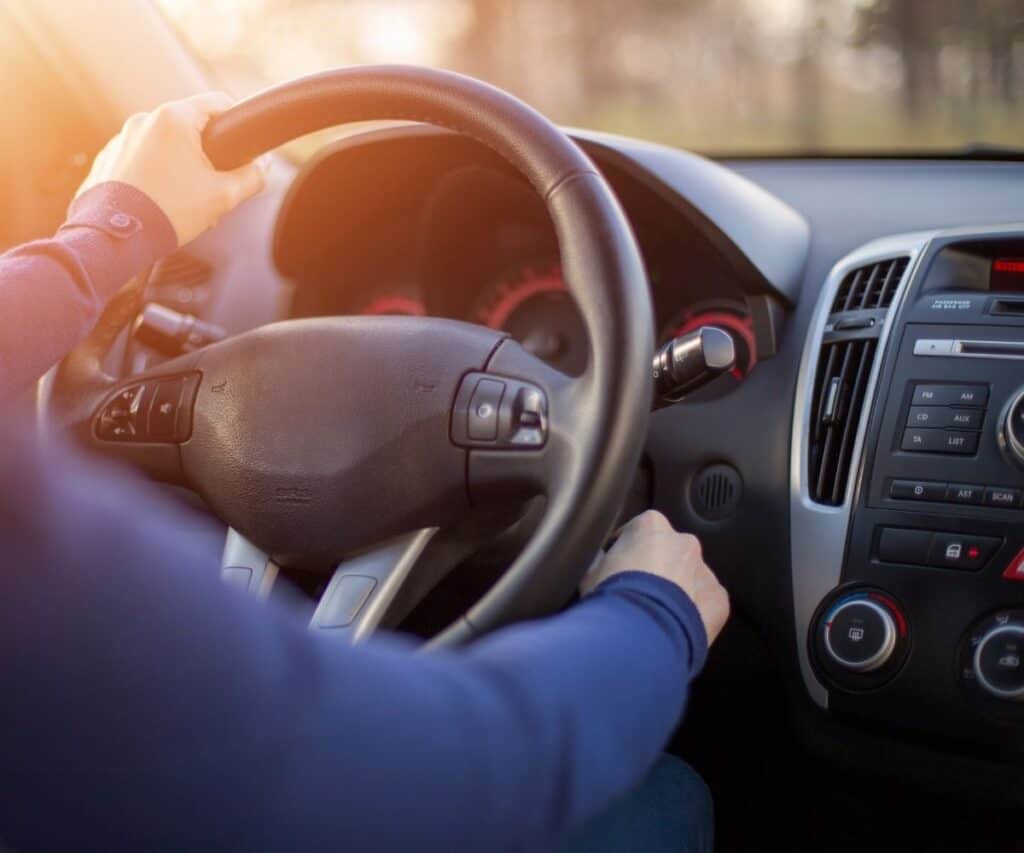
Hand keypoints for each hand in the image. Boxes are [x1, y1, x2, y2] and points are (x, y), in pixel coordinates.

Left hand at [76, 92, 265, 247]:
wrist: (117, 238)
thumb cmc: (171, 212)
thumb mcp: (224, 197)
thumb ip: (251, 177)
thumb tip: (263, 167)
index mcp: (174, 119)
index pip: (217, 103)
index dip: (236, 123)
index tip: (243, 146)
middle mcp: (144, 120)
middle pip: (190, 127)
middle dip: (206, 155)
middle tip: (214, 186)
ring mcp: (121, 138)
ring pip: (164, 145)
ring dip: (179, 166)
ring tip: (184, 201)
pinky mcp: (108, 158)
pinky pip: (140, 160)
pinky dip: (154, 176)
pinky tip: (159, 203)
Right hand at [581, 510, 729, 644]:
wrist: (640, 634)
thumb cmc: (612, 597)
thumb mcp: (591, 572)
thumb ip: (601, 560)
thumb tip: (602, 563)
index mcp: (652, 525)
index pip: (636, 532)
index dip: (624, 552)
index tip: (616, 571)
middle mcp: (683, 541)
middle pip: (668, 552)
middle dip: (656, 569)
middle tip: (638, 594)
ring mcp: (704, 570)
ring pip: (689, 576)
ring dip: (676, 589)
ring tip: (656, 614)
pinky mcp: (718, 599)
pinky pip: (705, 602)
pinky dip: (693, 611)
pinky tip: (675, 626)